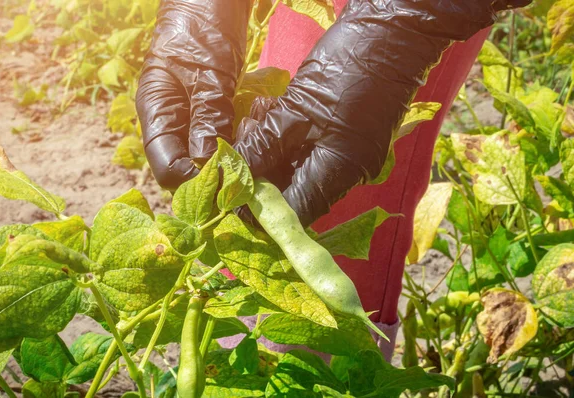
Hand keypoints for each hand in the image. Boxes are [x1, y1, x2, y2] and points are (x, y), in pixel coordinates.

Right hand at [136, 0, 249, 188]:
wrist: (209, 2)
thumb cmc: (202, 29)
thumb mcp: (208, 73)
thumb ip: (208, 115)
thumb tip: (206, 160)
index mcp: (157, 111)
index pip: (165, 166)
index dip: (190, 181)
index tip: (224, 184)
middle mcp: (170, 122)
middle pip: (184, 168)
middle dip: (212, 176)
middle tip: (245, 174)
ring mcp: (188, 119)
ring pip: (203, 158)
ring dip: (227, 163)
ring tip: (253, 160)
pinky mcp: (208, 114)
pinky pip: (219, 141)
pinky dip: (235, 147)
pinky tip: (253, 143)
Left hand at [234, 0, 530, 226]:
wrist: (393, 32)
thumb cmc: (346, 69)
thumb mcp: (297, 108)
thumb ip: (265, 146)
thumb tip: (236, 174)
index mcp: (338, 171)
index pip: (295, 211)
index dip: (261, 207)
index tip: (233, 187)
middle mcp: (347, 171)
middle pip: (294, 188)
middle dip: (261, 167)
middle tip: (241, 137)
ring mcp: (349, 153)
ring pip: (299, 164)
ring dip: (271, 146)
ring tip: (256, 115)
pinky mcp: (347, 135)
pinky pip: (310, 147)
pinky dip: (288, 134)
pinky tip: (271, 109)